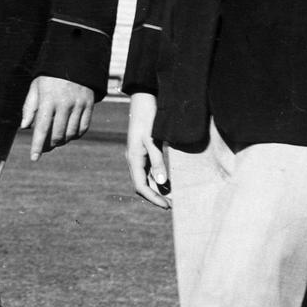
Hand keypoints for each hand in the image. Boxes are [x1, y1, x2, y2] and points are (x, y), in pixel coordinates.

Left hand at [20, 75, 93, 161]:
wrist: (73, 61)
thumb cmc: (50, 77)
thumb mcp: (36, 87)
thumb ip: (29, 106)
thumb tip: (25, 127)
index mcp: (48, 99)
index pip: (42, 128)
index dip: (38, 145)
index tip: (34, 158)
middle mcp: (64, 103)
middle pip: (58, 134)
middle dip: (50, 145)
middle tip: (45, 147)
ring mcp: (78, 104)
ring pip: (71, 133)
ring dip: (63, 141)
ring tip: (57, 140)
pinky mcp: (89, 104)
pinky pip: (84, 127)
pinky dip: (76, 135)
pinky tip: (70, 134)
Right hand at [126, 91, 169, 209]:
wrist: (144, 99)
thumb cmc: (147, 117)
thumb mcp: (152, 139)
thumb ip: (157, 161)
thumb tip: (161, 183)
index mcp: (134, 158)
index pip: (140, 186)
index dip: (153, 198)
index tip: (167, 206)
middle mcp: (134, 159)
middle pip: (143, 185)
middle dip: (156, 196)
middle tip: (172, 205)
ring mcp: (139, 154)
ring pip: (146, 178)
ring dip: (157, 188)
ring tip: (172, 197)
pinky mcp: (145, 149)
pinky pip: (149, 169)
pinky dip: (158, 178)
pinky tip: (168, 181)